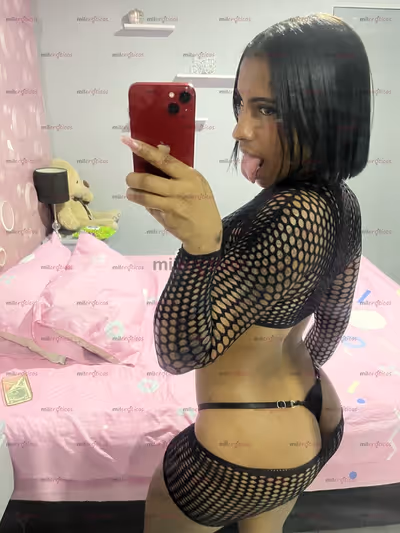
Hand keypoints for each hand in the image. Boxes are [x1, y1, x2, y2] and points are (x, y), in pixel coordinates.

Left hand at [122, 137, 222, 254]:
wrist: (206, 231)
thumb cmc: (200, 202)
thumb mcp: (194, 181)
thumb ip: (176, 169)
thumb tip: (159, 149)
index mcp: (189, 175)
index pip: (164, 160)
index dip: (145, 150)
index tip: (130, 142)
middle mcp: (181, 189)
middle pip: (149, 180)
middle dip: (133, 178)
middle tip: (130, 178)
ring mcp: (174, 205)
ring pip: (145, 197)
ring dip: (133, 193)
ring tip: (131, 192)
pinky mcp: (168, 218)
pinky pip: (150, 207)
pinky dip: (143, 203)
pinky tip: (144, 202)